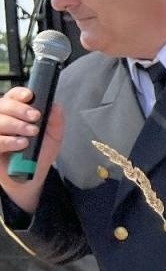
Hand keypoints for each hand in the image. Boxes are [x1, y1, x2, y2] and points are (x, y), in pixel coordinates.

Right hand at [0, 85, 64, 212]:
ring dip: (15, 124)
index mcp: (16, 113)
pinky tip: (21, 144)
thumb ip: (55, 121)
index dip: (19, 94)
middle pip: (3, 104)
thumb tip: (56, 105)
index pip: (13, 97)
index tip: (30, 96)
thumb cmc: (39, 154)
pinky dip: (7, 140)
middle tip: (35, 117)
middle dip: (20, 109)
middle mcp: (2, 119)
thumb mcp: (52, 137)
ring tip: (31, 133)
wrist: (31, 176)